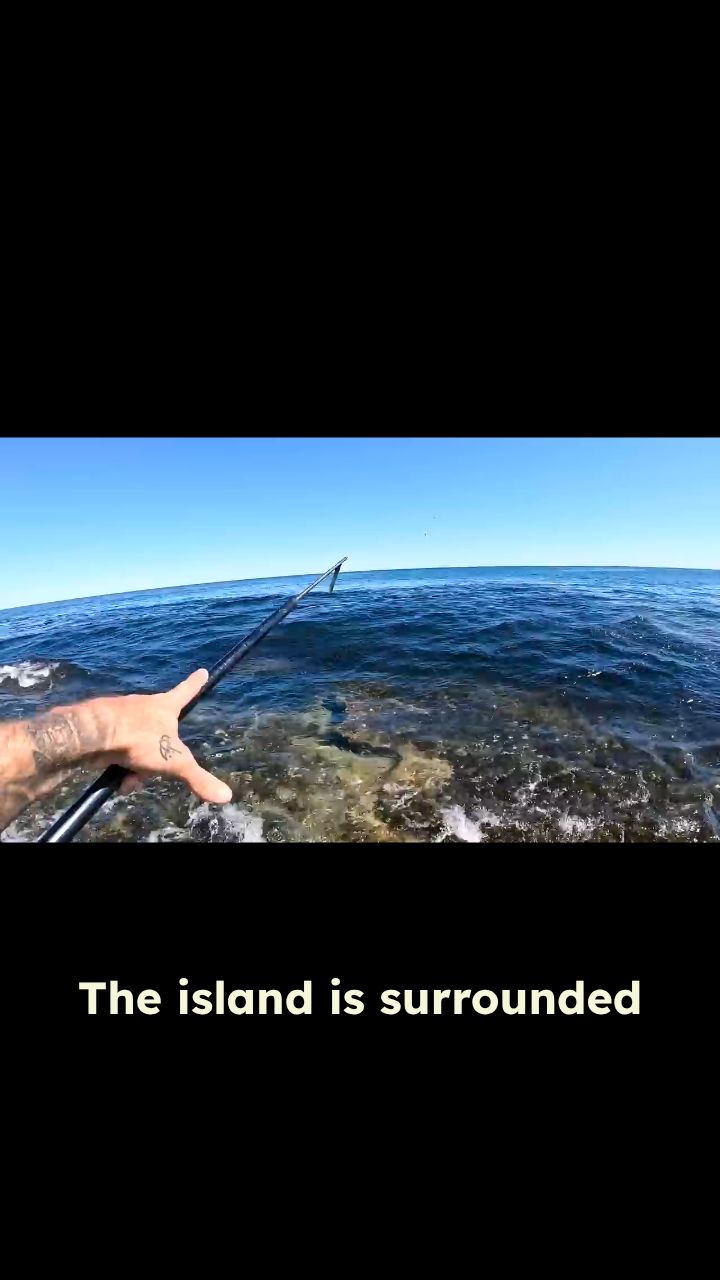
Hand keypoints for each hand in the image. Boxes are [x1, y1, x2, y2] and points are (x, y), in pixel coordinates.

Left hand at [110, 668, 231, 804]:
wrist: (94, 734)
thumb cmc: (140, 739)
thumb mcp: (175, 762)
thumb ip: (198, 779)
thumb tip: (226, 796)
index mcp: (164, 707)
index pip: (185, 692)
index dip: (195, 684)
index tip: (202, 670)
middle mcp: (142, 706)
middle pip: (158, 730)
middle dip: (156, 755)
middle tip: (150, 770)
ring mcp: (121, 714)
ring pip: (136, 743)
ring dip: (135, 766)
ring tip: (128, 778)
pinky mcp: (103, 726)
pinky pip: (117, 748)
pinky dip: (119, 765)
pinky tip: (115, 777)